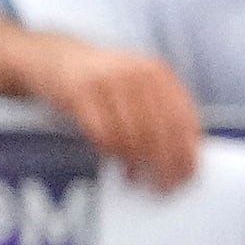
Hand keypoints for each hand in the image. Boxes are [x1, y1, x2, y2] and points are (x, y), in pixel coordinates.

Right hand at [21, 38, 204, 191]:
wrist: (55, 57)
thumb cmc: (102, 79)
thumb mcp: (138, 83)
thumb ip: (161, 110)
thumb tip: (184, 153)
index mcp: (157, 72)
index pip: (183, 117)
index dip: (187, 151)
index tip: (188, 175)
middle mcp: (136, 74)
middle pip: (160, 131)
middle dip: (165, 165)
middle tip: (165, 186)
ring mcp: (108, 82)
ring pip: (132, 136)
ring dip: (137, 164)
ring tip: (137, 177)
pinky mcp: (80, 94)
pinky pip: (103, 136)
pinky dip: (113, 154)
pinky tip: (117, 162)